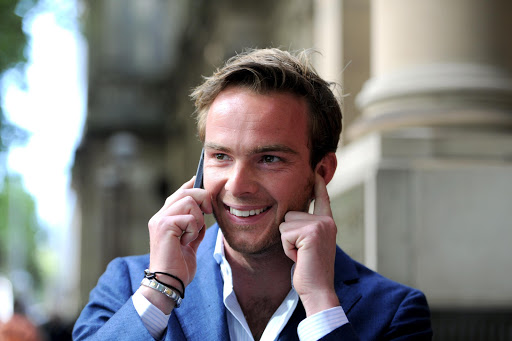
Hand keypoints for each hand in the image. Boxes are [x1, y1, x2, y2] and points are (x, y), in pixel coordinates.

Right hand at [143, 177, 211, 312]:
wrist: (169, 283)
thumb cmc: (178, 267)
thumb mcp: (190, 243)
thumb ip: (194, 228)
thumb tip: (204, 215)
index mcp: (165, 218)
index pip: (179, 193)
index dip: (191, 184)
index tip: (200, 179)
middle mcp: (160, 216)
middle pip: (186, 192)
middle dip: (203, 199)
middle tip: (209, 213)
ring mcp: (160, 220)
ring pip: (189, 201)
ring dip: (198, 219)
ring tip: (192, 234)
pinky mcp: (164, 226)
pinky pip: (189, 218)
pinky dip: (194, 230)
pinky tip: (186, 242)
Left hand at [279, 173, 338, 315]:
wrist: (318, 290)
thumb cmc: (309, 270)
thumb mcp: (310, 245)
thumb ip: (307, 229)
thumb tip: (292, 217)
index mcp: (327, 223)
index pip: (321, 198)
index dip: (317, 185)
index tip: (316, 171)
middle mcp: (326, 221)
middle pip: (290, 214)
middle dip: (289, 234)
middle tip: (302, 252)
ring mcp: (320, 225)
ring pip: (285, 223)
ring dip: (287, 242)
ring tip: (301, 255)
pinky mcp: (311, 232)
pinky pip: (284, 233)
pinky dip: (287, 248)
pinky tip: (299, 257)